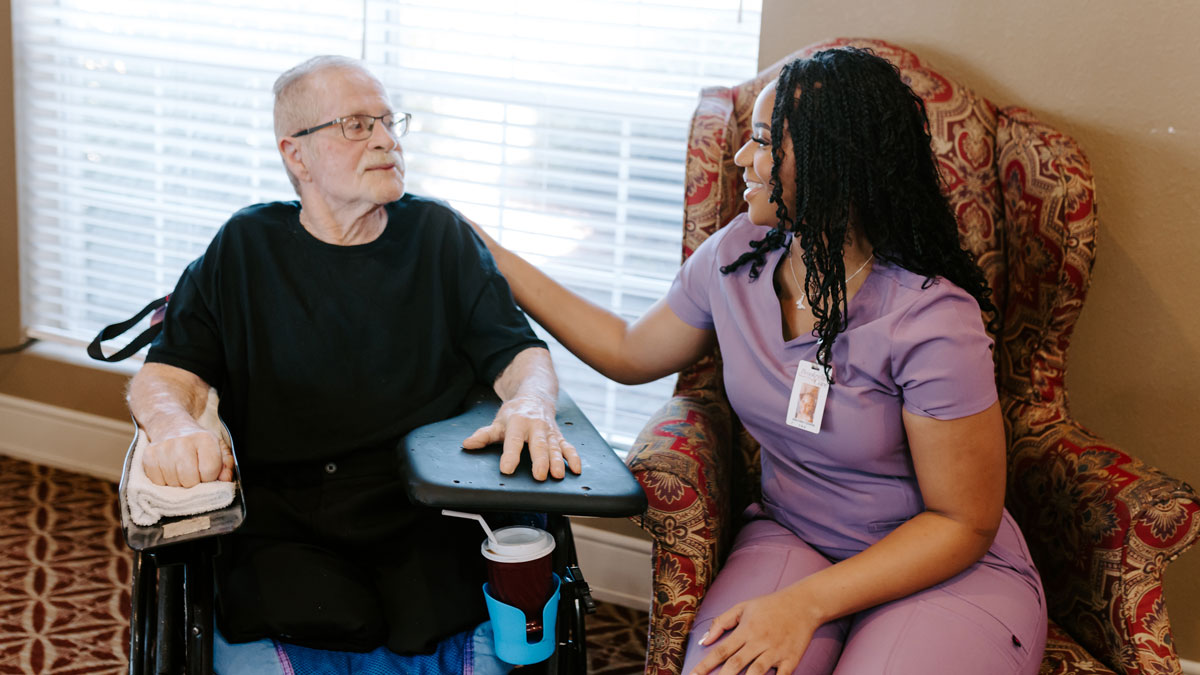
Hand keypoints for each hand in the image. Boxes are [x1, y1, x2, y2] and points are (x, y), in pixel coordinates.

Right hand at [142, 424, 232, 486]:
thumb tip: (225, 480)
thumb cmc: (197, 442)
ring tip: (181, 470)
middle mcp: (182, 442)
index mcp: (204, 439)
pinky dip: (164, 482)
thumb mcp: (217, 448)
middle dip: (194, 482)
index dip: (210, 477)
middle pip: (190, 480)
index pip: (209, 471)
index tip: (207, 471)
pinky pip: (158, 483)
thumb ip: (226, 465)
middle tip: (193, 472)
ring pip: (174, 484)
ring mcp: (163, 449)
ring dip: (179, 483)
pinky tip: (169, 470)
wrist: (171, 426)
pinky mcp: (148, 456)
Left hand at [462, 393, 581, 480]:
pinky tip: (576, 470)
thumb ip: (484, 435)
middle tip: (539, 476)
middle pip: (538, 444)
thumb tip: (467, 444)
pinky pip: (568, 447)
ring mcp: (549, 432)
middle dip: (540, 460)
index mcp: (517, 422)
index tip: (507, 469)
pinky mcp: (559, 436)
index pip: (513, 440)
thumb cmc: (514, 414)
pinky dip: (574, 457)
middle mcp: (535, 426)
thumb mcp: (497, 422)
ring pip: (554, 447)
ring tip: (558, 476)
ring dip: (557, 461)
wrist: (535, 397)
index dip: (510, 455)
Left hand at [688, 586, 820, 674]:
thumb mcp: (743, 607)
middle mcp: (758, 642)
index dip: (705, 665)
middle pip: (735, 664)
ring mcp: (775, 651)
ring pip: (756, 672)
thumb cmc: (770, 605)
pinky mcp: (791, 659)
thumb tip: (704, 641)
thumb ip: (722, 622)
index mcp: (745, 630)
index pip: (721, 651)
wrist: (804, 604)